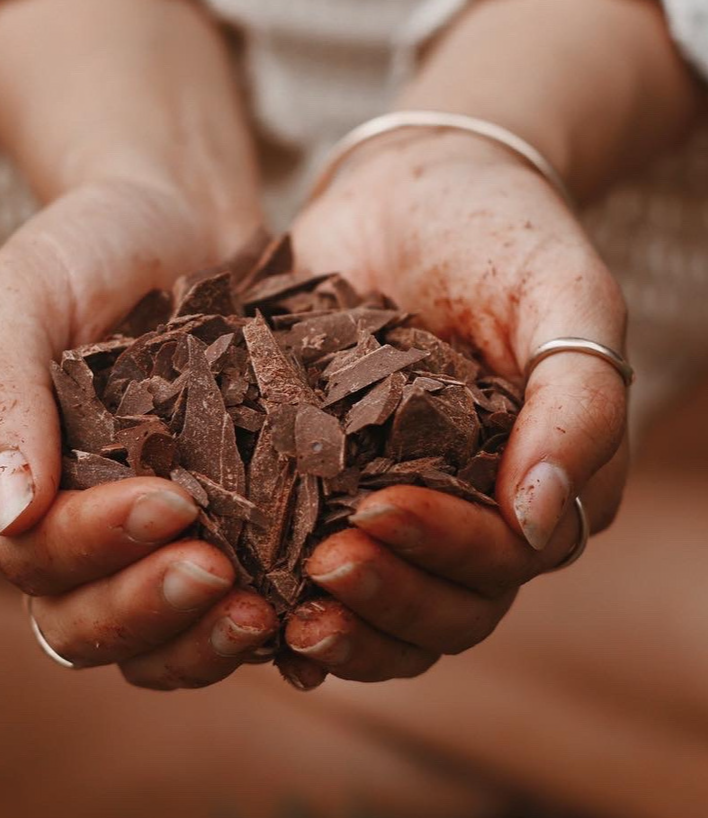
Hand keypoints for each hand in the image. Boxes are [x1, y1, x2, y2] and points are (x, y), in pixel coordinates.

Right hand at [0, 179, 276, 689]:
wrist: (181, 225)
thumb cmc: (92, 248)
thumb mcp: (22, 295)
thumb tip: (9, 513)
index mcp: (0, 483)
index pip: (33, 551)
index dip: (95, 543)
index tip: (170, 502)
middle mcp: (62, 530)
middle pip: (84, 619)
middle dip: (150, 604)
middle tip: (221, 573)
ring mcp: (137, 544)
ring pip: (150, 640)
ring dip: (201, 639)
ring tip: (266, 612)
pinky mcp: (210, 538)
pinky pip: (217, 611)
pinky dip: (254, 628)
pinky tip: (301, 618)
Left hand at [285, 132, 628, 681]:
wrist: (410, 187)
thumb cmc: (498, 233)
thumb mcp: (564, 298)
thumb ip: (577, 406)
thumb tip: (540, 523)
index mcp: (531, 480)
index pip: (503, 558)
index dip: (445, 549)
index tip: (378, 512)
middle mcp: (465, 510)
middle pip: (444, 607)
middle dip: (385, 598)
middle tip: (322, 569)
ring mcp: (393, 504)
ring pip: (383, 609)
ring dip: (339, 624)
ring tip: (278, 610)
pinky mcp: (325, 486)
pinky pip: (312, 567)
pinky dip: (285, 598)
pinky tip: (246, 600)